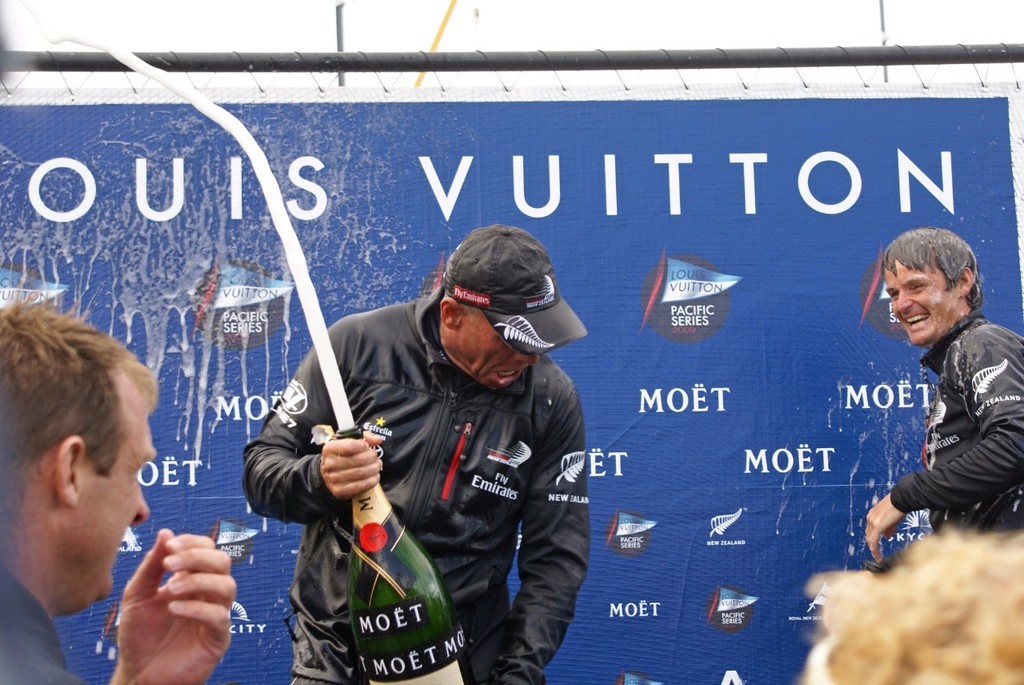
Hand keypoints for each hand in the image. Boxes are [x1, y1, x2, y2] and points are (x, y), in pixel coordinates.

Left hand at [111, 529, 234, 684]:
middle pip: (222, 561)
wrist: (137, 673)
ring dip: (198, 581)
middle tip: (170, 564)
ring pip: (227, 585)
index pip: (207, 549)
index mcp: (192, 578)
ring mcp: (215, 614)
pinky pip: (219, 616)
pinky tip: (174, 608)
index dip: (193, 543)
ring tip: (171, 589)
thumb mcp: (137, 595)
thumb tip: (166, 532)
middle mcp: (208, 593)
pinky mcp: (217, 638)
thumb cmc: (139, 635)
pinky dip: (197, 608)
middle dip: (197, 558)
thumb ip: (151, 565)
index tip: (170, 545)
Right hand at [319, 431, 384, 499]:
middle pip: (359, 460)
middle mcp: (329, 464)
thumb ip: (365, 437)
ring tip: (377, 466)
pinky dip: (372, 481)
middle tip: (375, 457)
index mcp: (329, 448)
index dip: (363, 446)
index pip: (350, 446)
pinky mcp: (339, 491)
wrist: (329, 474)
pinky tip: (375, 477)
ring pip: (361, 473)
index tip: (367, 446)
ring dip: (374, 469)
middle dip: (372, 457)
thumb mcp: (351, 442)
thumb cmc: (343, 455)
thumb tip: (378, 440)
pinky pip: (360, 486)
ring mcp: (333, 479)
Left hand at [865, 493, 905, 561]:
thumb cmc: (899, 506)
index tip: (875, 547)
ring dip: (874, 549)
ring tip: (878, 557)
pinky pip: (873, 540)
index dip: (873, 539)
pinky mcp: (877, 526)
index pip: (870, 530)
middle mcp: (870, 518)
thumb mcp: (892, 519)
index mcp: (873, 515)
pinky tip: (878, 556)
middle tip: (877, 554)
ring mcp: (872, 521)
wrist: (901, 499)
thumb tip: (887, 537)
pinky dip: (875, 549)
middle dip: (872, 545)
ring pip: (870, 539)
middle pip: (869, 535)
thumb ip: (888, 528)